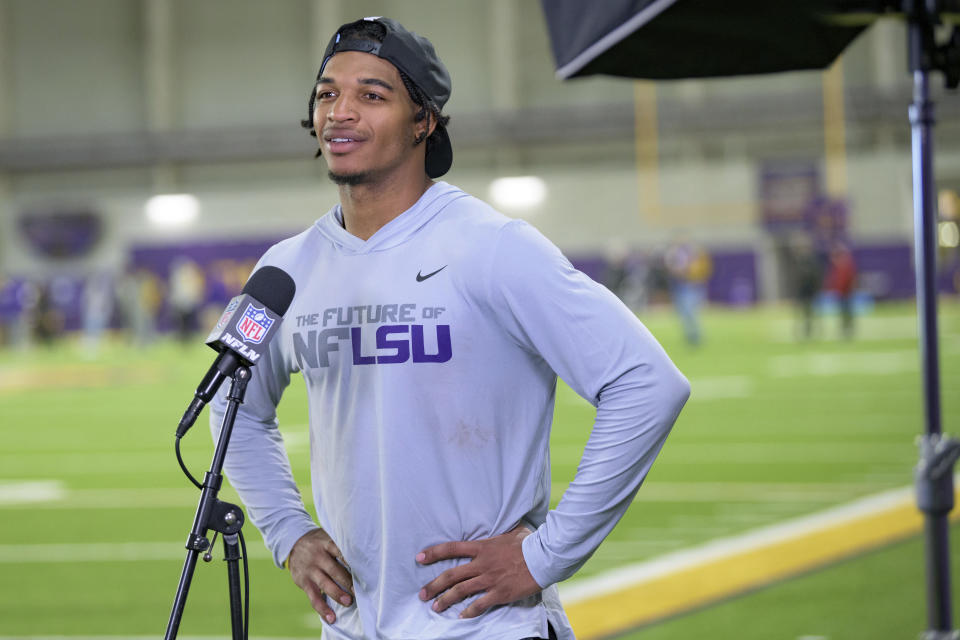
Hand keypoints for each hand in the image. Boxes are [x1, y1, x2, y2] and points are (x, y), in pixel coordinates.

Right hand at [288, 528, 353, 623]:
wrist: (292, 543)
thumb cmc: (318, 542)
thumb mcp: (326, 537)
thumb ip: (339, 545)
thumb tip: (363, 556)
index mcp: (326, 544)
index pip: (339, 551)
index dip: (350, 560)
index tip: (362, 569)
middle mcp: (318, 557)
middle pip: (334, 570)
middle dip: (347, 581)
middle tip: (359, 591)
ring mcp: (310, 570)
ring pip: (325, 584)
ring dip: (337, 594)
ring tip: (349, 602)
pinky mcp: (304, 583)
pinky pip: (314, 598)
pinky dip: (322, 609)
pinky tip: (331, 618)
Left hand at [416, 523, 541, 618]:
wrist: (543, 557)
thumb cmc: (529, 542)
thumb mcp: (512, 531)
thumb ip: (502, 531)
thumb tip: (506, 523)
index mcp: (482, 547)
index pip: (452, 548)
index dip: (433, 553)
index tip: (419, 557)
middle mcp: (482, 564)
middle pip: (451, 574)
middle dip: (434, 585)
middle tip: (422, 594)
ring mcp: (490, 579)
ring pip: (461, 591)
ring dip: (446, 600)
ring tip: (435, 607)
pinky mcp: (500, 593)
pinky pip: (479, 604)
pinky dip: (468, 611)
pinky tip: (461, 616)